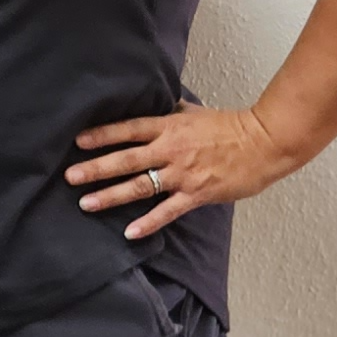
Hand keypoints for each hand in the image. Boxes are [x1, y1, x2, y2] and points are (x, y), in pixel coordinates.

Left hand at [67, 103, 298, 240]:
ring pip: (140, 186)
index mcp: (169, 127)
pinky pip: (168, 211)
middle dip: (95, 168)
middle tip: (70, 176)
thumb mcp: (194, 111)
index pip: (128, 129)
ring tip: (86, 203)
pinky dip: (148, 222)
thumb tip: (153, 104)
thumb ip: (170, 112)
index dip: (102, 135)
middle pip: (126, 159)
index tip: (78, 141)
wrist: (266, 142)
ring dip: (111, 195)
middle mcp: (171, 150)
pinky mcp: (197, 194)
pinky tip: (129, 232)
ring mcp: (183, 174)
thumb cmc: (231, 126)